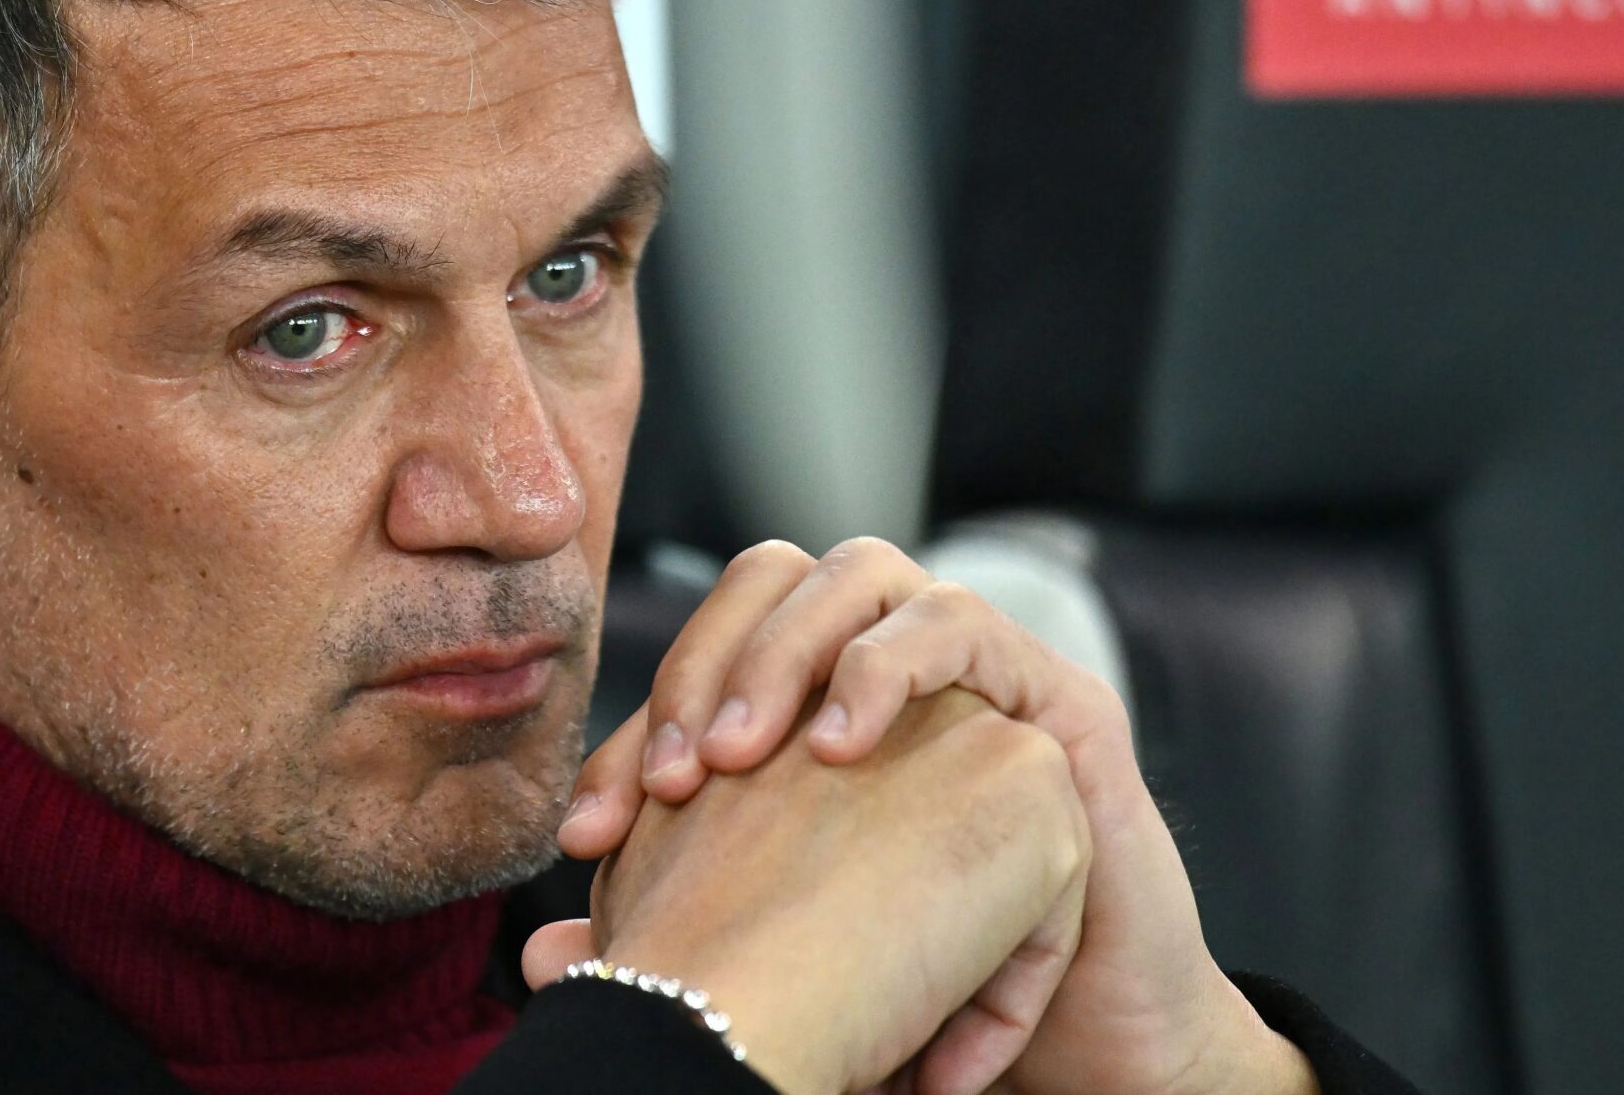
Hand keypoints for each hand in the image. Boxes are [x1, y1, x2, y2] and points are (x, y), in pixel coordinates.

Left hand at [544, 538, 1317, 1094]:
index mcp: (811, 710)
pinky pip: (963, 625)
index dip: (628, 734)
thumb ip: (676, 944)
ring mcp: (969, 669)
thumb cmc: (928, 991)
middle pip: (768, 587)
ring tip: (746, 755)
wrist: (1082, 1048)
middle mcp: (881, 667)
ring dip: (790, 653)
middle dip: (702, 666)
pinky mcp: (1054, 694)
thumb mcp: (789, 962)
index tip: (590, 836)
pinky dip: (890, 665)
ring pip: (862, 576)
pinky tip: (842, 745)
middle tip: (671, 775)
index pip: (698, 667)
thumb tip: (541, 956)